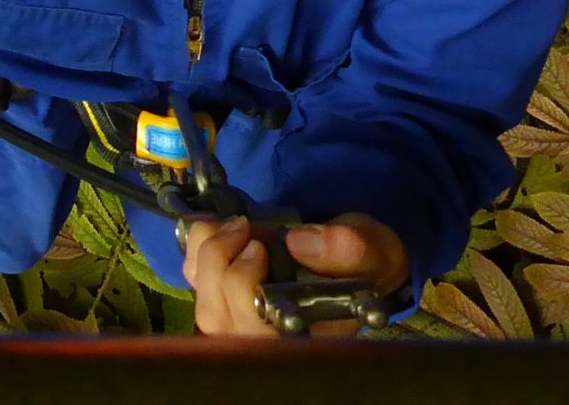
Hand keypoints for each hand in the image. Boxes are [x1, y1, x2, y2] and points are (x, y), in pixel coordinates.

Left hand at [182, 212, 407, 338]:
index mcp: (307, 339)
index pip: (259, 339)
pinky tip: (221, 229)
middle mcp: (270, 342)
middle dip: (221, 263)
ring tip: (236, 226)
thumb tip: (299, 241)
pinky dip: (198, 251)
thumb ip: (348, 247)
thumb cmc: (365, 264)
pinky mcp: (227, 301)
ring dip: (208, 255)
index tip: (259, 246)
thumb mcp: (373, 250)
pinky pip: (196, 285)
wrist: (357, 262)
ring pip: (205, 307)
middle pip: (220, 321)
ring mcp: (245, 325)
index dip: (243, 294)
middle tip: (245, 227)